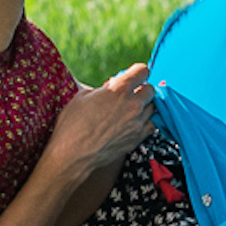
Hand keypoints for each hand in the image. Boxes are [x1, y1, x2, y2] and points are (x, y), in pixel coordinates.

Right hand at [41, 64, 154, 183]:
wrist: (73, 154)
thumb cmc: (72, 124)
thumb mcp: (82, 96)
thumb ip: (102, 89)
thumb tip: (110, 89)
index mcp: (119, 90)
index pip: (143, 71)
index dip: (138, 72)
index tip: (135, 75)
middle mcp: (133, 105)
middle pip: (151, 90)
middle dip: (142, 89)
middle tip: (131, 93)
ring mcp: (137, 123)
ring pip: (153, 108)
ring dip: (144, 106)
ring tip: (132, 109)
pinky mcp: (137, 139)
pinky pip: (152, 126)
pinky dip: (146, 122)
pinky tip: (135, 122)